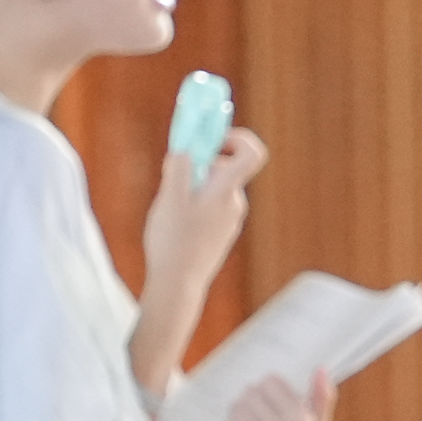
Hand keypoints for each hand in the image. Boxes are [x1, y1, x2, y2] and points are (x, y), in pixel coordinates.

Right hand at [141, 125, 268, 311]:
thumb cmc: (174, 241)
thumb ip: (180, 167)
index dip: (236, 136)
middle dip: (198, 163)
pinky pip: (209, 205)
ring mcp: (229, 219)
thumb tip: (188, 148)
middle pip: (223, 167)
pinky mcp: (220, 231)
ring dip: (191, 185)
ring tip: (169, 205)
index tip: (212, 137)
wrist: (179, 283)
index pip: (252, 153)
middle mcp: (235, 203)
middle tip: (172, 172)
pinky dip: (192, 202)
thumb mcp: (170, 197)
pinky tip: (174, 221)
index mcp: (227, 191)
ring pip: (212, 187)